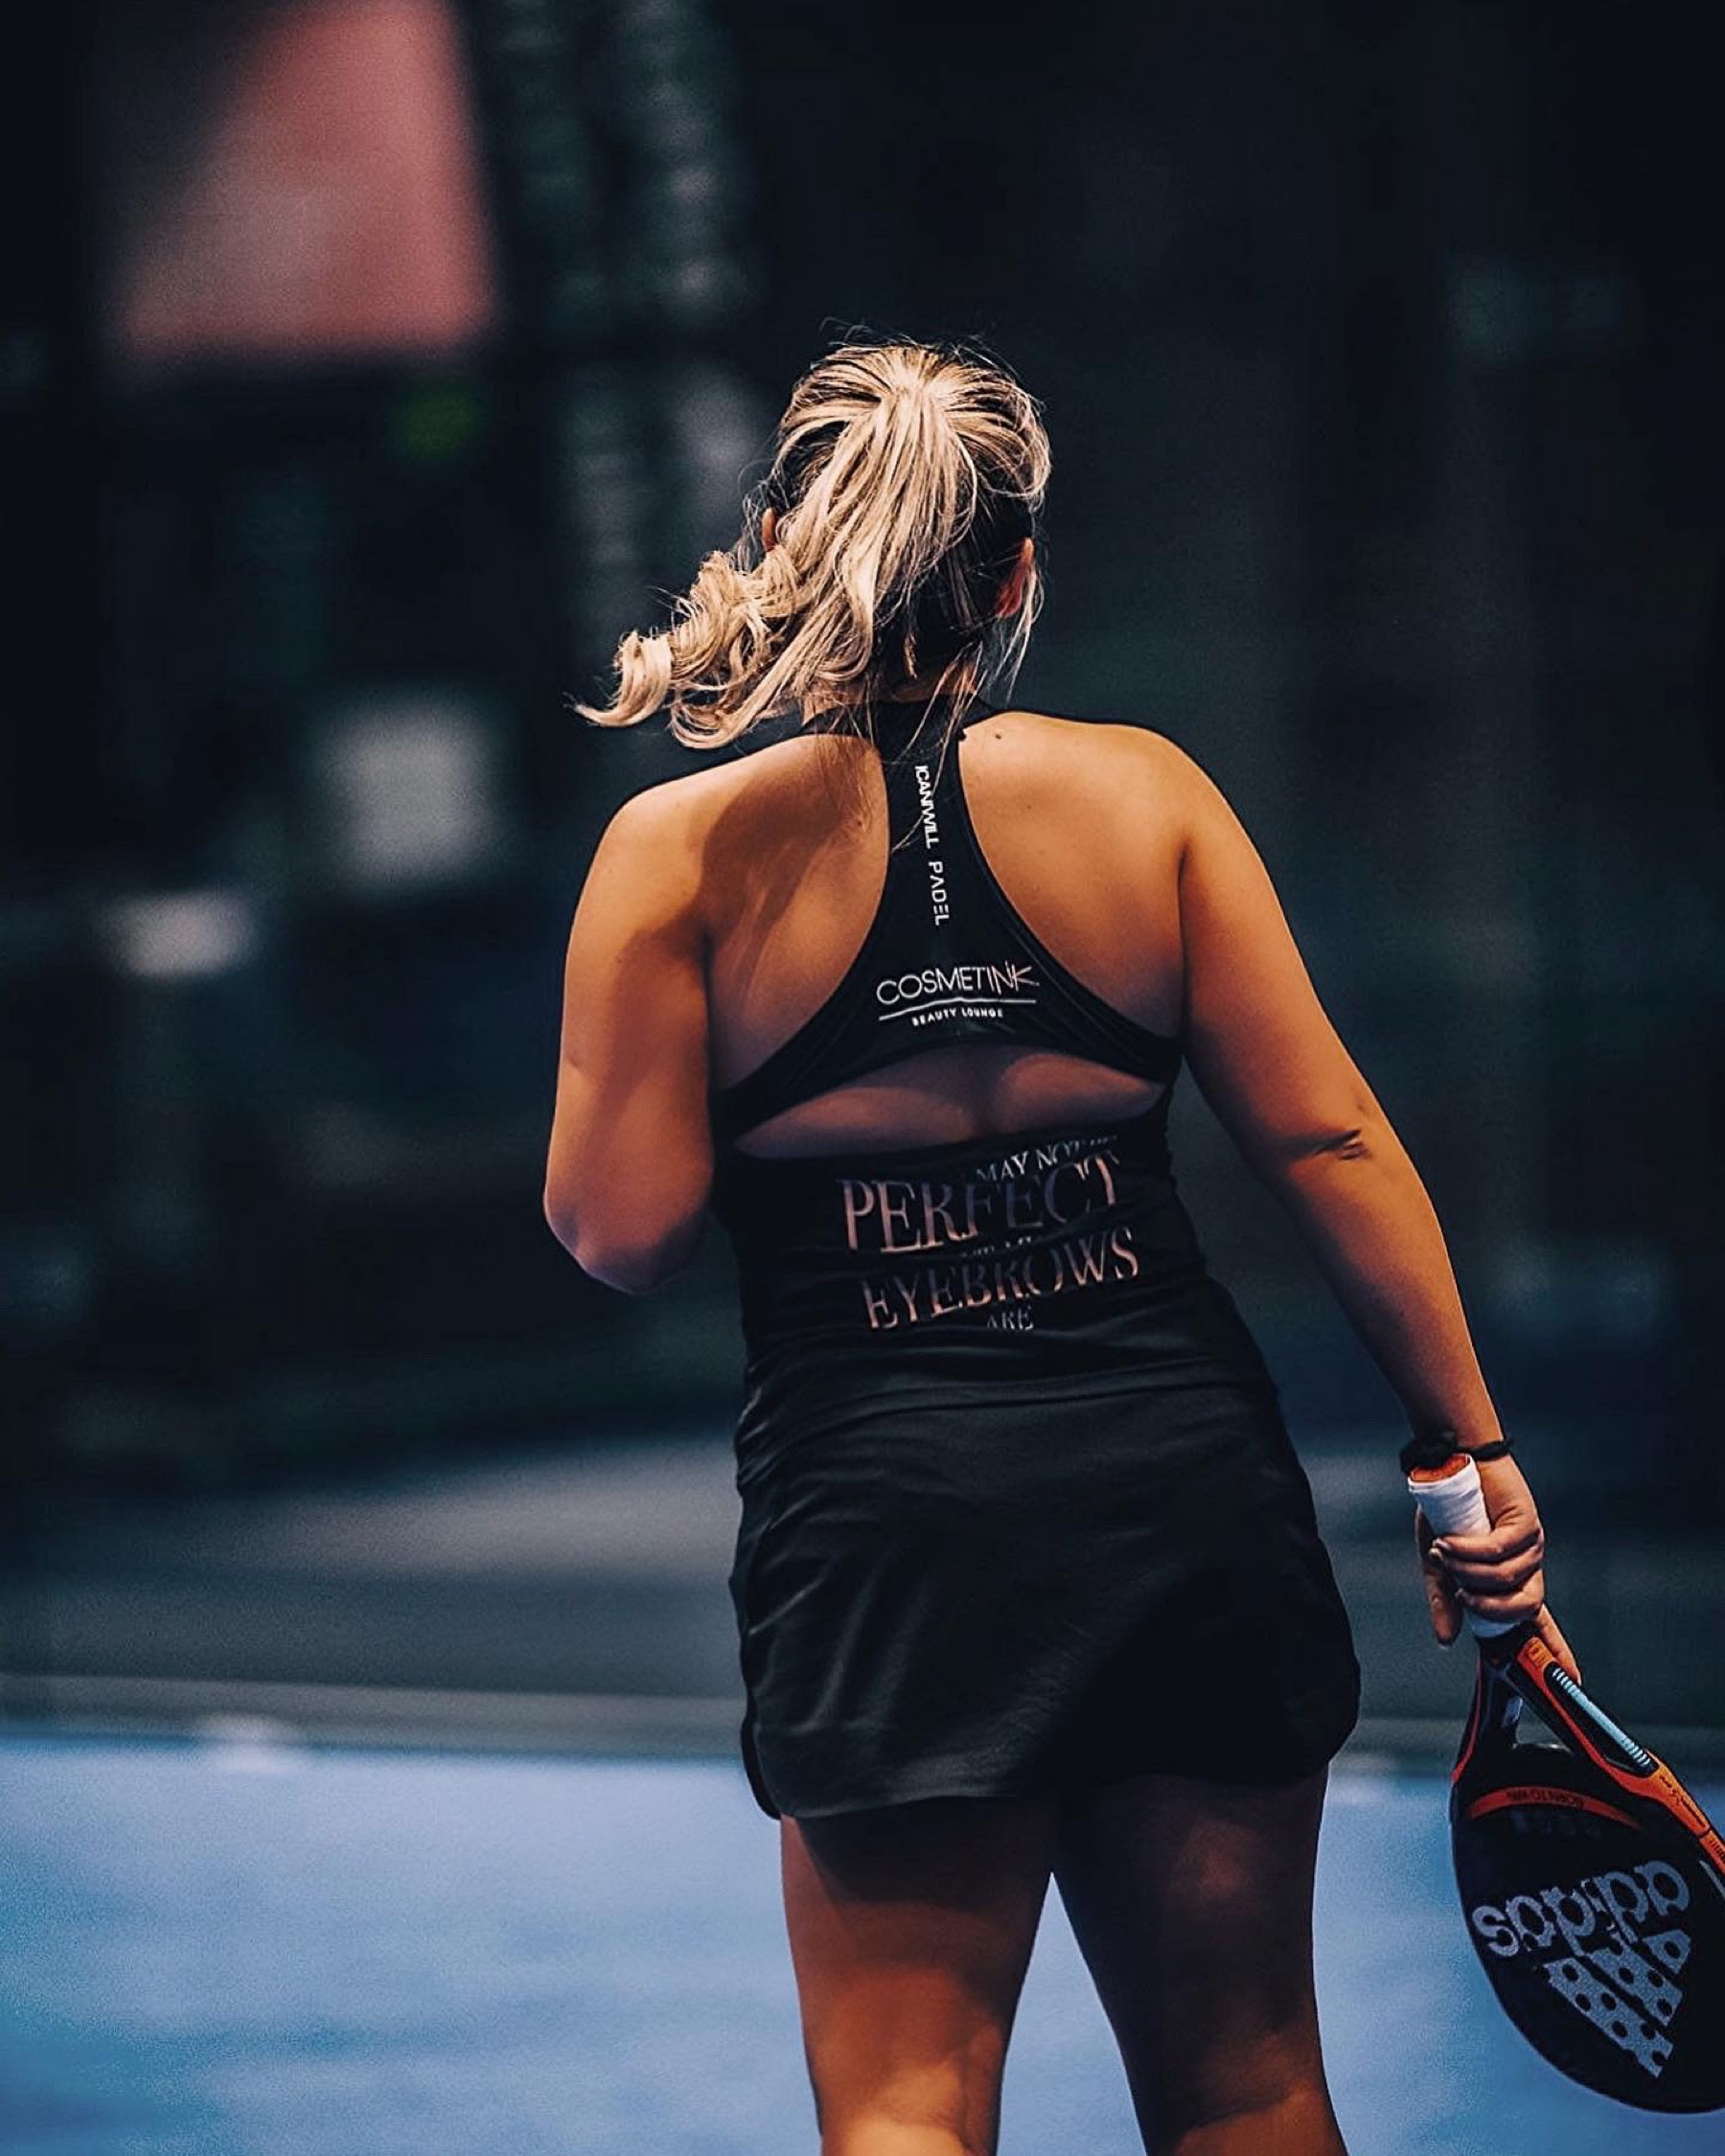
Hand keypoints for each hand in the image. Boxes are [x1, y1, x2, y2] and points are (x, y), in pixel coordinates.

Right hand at [1415, 1451, 1582, 1685]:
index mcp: (1511, 1581)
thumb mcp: (1440, 1565)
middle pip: (1525, 1609)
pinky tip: (1451, 1541)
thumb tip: (1445, 1638)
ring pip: (1507, 1580)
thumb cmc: (1448, 1514)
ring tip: (1444, 1551)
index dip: (1556, 1651)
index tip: (1572, 1680)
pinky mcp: (1526, 1522)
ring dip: (1469, 1572)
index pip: (1539, 1623)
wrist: (1452, 1465)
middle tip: (1459, 1593)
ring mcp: (1530, 1546)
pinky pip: (1500, 1551)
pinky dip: (1470, 1550)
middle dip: (1489, 1609)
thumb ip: (1444, 1600)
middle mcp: (1527, 1567)